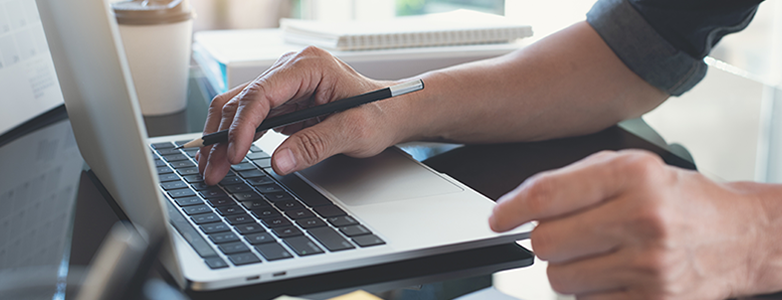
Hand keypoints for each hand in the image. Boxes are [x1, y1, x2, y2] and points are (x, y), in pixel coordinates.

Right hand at [197, 46, 408, 184]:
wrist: (393, 111)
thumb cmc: (381, 113)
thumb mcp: (355, 131)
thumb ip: (317, 145)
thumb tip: (280, 161)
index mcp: (309, 66)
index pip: (262, 92)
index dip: (243, 125)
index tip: (235, 154)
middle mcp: (291, 70)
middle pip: (241, 100)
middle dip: (223, 136)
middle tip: (212, 170)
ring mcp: (283, 86)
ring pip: (238, 108)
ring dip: (222, 139)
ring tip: (211, 169)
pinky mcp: (281, 103)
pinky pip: (249, 118)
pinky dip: (234, 139)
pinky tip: (224, 159)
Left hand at [489, 150, 773, 298]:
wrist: (737, 236)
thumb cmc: (677, 199)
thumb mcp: (629, 168)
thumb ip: (572, 180)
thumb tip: (515, 206)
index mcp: (634, 176)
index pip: (547, 196)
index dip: (511, 209)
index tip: (498, 218)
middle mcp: (644, 220)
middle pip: (546, 243)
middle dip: (546, 239)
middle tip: (568, 233)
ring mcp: (650, 266)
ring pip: (560, 278)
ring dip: (568, 267)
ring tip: (599, 252)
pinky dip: (591, 290)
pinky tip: (615, 272)